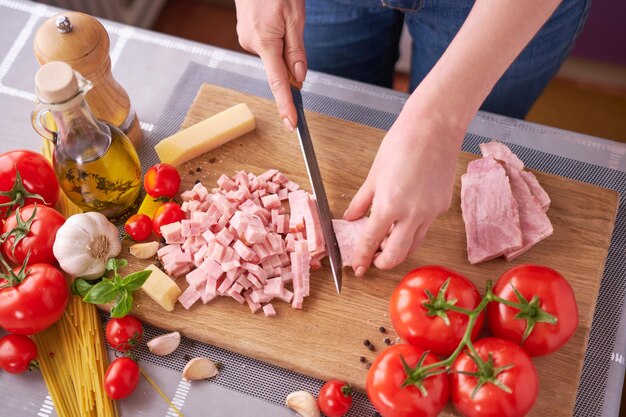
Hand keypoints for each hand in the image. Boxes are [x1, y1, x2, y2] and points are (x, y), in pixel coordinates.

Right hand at [235, 0, 305, 130]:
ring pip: (273, 54)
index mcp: (264, 42)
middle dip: (290, 61)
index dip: (285, 105)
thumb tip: (299, 79)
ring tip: (284, 14)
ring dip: (284, 44)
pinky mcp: (246, 32)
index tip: (291, 124)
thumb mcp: (295, 16)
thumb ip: (296, 51)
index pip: (277, 82)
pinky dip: (276, 39)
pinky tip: (276, 18)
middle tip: (294, 28)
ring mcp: (246, 37)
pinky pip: (267, 44)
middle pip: (277, 66)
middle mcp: (251, 43)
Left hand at [344, 104, 464, 275]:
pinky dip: (412, 229)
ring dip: (399, 248)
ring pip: (414, 244)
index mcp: (390, 205)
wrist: (434, 128)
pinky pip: (425, 227)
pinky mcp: (442, 207)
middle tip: (374, 259)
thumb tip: (351, 217)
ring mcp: (430, 212)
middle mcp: (412, 215)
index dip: (363, 257)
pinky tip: (404, 218)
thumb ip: (362, 200)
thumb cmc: (402, 143)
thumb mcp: (374, 174)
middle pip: (397, 255)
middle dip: (383, 262)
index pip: (372, 242)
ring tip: (387, 240)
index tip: (359, 266)